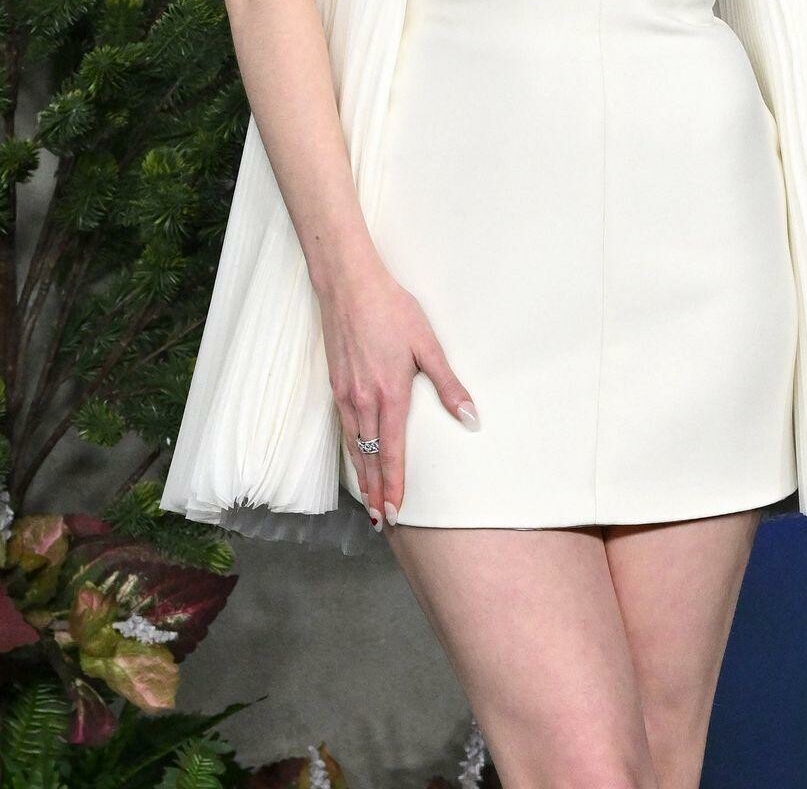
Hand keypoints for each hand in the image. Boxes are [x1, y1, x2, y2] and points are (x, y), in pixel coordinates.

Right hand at [318, 259, 477, 528]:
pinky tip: (355, 458)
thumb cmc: (393, 310)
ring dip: (361, 476)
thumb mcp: (428, 345)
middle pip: (369, 457)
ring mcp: (346, 394)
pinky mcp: (336, 385)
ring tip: (368, 500)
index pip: (391, 452)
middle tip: (380, 520)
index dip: (394, 483)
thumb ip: (448, 385)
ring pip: (354, 446)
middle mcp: (363, 401)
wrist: (349, 286)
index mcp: (389, 394)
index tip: (395, 510)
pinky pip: (344, 428)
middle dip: (375, 490)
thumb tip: (471, 417)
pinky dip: (350, 450)